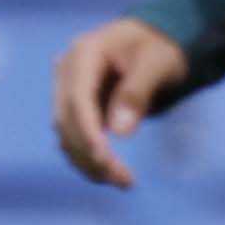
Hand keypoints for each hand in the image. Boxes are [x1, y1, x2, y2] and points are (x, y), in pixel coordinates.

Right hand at [48, 17, 190, 188]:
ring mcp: (67, 91)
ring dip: (88, 163)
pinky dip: (89, 159)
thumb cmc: (159, 47)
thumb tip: (120, 132)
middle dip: (91, 155)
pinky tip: (112, 174)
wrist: (154, 42)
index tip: (104, 160)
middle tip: (125, 180)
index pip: (77, 99)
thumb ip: (138, 93)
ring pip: (66, 135)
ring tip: (124, 182)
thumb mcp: (157, 63)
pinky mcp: (75, 109)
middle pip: (66, 121)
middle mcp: (66, 73)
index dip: (87, 132)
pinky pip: (74, 139)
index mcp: (83, 54)